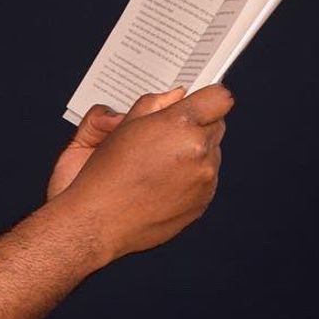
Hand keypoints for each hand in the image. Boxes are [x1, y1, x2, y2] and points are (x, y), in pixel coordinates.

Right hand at [54, 82, 234, 263]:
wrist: (99, 222)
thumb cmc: (105, 176)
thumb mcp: (125, 127)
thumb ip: (155, 104)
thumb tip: (176, 96)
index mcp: (181, 125)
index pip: (219, 98)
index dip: (208, 98)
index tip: (199, 103)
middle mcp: (198, 151)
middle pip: (217, 125)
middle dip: (198, 126)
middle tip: (169, 136)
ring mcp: (204, 179)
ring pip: (212, 154)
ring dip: (195, 154)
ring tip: (161, 166)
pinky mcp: (203, 201)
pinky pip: (207, 180)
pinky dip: (191, 179)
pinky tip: (163, 184)